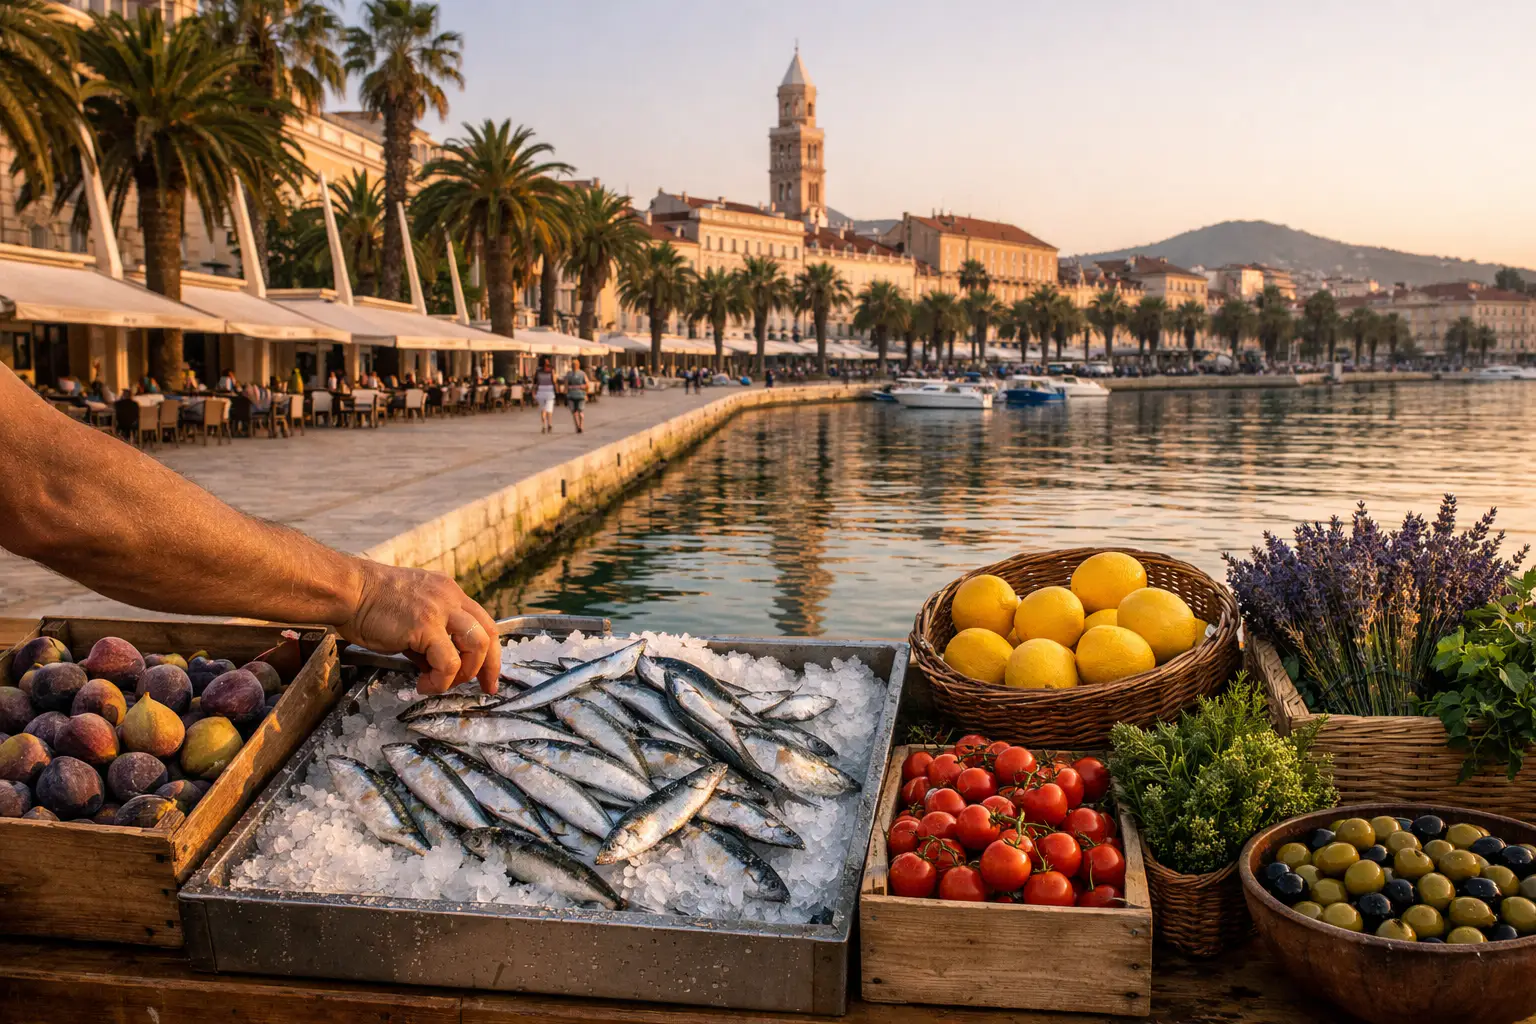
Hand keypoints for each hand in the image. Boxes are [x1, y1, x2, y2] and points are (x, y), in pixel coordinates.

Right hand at [338, 560, 499, 694]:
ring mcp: (440, 609)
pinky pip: (448, 661)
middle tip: (481, 687)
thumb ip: (429, 637)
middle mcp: (450, 597)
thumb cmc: (370, 604)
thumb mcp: (411, 616)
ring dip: (464, 673)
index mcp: (449, 593)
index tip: (489, 676)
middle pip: (488, 634)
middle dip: (489, 667)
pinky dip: (441, 680)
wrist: (349, 591)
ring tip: (441, 683)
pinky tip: (423, 684)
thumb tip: (435, 666)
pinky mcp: (425, 625)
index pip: (484, 623)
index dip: (491, 653)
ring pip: (477, 646)